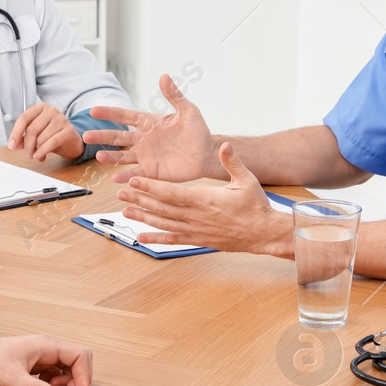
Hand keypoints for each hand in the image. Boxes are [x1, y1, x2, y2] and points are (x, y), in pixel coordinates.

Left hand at [0, 333, 91, 385]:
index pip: (79, 355)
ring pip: (66, 369)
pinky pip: (54, 374)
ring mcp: (42, 357)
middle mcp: (47, 349)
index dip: (84, 374)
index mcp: (46, 345)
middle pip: (76, 362)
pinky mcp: (36, 366)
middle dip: (76, 379)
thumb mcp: (13, 377)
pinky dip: (53, 385)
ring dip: (64, 383)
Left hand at [7, 103, 84, 160]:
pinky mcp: (68, 130)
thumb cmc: (53, 135)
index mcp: (40, 108)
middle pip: (31, 129)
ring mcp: (61, 119)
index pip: (24, 118)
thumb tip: (13, 144)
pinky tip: (40, 157)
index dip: (15, 132)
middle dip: (27, 145)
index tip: (11, 145)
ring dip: (36, 150)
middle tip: (28, 154)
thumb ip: (24, 138)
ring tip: (37, 155)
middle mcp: (51, 111)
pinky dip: (43, 151)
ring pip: (41, 138)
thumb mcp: (36, 135)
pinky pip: (52, 142)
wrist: (72, 141)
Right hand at [83, 73, 218, 183]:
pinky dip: (125, 176)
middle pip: (118, 137)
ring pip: (122, 156)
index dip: (110, 113)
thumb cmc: (198, 131)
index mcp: (149, 123)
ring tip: (99, 156)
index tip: (94, 110)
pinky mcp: (151, 171)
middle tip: (86, 136)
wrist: (206, 155)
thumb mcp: (188, 110)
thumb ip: (174, 95)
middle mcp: (143, 140)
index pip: (125, 116)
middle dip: (102, 136)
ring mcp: (146, 156)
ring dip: (110, 157)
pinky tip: (116, 178)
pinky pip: (135, 173)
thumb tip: (164, 76)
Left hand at [117, 143, 289, 256]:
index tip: (134, 181)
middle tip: (120, 194)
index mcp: (205, 199)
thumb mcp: (247, 179)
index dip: (151, 187)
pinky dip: (157, 239)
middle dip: (140, 199)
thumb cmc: (256, 206)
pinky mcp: (199, 241)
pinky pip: (174, 240)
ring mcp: (196, 230)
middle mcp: (197, 217)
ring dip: (144, 217)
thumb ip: (233, 162)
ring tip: (125, 211)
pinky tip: (142, 238)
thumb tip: (225, 145)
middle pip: (162, 208)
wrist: (264, 233)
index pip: (172, 192)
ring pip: (164, 223)